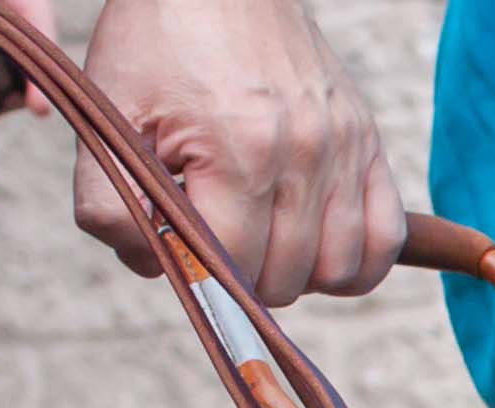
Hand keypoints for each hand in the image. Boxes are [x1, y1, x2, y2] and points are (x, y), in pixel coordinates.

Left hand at [66, 0, 404, 302]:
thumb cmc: (161, 42)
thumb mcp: (112, 115)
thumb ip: (109, 200)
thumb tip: (151, 265)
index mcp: (241, 148)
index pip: (230, 263)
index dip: (189, 267)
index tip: (167, 241)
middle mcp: (307, 155)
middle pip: (285, 278)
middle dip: (239, 275)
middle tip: (209, 235)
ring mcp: (347, 152)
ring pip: (338, 272)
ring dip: (295, 275)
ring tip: (259, 243)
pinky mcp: (370, 147)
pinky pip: (385, 242)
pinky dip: (353, 264)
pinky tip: (313, 250)